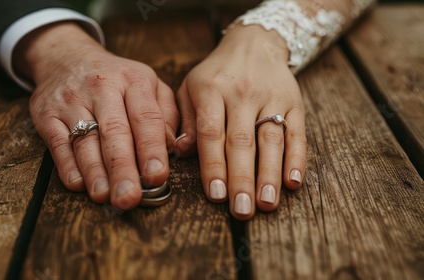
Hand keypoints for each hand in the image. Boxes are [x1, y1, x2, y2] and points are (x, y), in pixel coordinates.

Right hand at [14, 22, 178, 208]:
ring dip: (95, 173)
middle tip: (129, 197)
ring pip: (85, 141)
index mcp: (133, 80)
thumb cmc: (117, 79)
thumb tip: (174, 147)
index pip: (145, 117)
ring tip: (105, 197)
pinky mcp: (47, 113)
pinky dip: (67, 166)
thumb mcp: (149, 83)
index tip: (157, 176)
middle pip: (114, 132)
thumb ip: (166, 113)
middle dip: (122, 168)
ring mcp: (72, 100)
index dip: (151, 148)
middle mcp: (102, 87)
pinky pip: (57, 143)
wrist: (67, 56)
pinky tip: (79, 184)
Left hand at [175, 25, 306, 219]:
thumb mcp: (190, 87)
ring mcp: (271, 98)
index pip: (212, 133)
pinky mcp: (294, 102)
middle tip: (241, 210)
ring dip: (269, 175)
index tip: (215, 194)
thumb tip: (181, 152)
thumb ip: (185, 119)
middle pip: (242, 141)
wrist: (254, 43)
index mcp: (211, 91)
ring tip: (266, 204)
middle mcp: (242, 94)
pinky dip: (297, 159)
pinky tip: (293, 182)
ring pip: (271, 140)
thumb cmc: (216, 73)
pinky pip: (297, 133)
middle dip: (241, 178)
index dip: (214, 165)